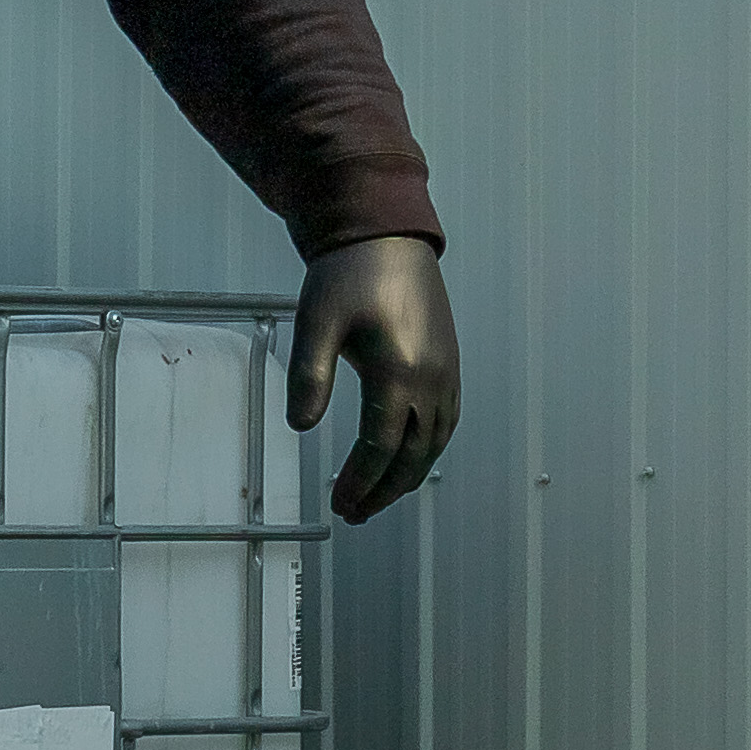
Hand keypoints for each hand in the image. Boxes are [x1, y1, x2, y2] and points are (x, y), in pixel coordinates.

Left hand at [290, 234, 459, 523]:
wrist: (387, 236)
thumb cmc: (349, 274)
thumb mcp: (316, 322)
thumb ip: (310, 376)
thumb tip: (300, 426)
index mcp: (399, 371)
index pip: (380, 446)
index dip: (360, 480)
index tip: (339, 503)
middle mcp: (432, 378)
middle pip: (413, 454)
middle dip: (384, 489)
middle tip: (355, 513)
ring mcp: (447, 372)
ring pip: (434, 442)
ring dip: (407, 475)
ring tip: (378, 496)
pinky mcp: (450, 363)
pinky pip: (446, 420)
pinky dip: (427, 449)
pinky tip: (407, 458)